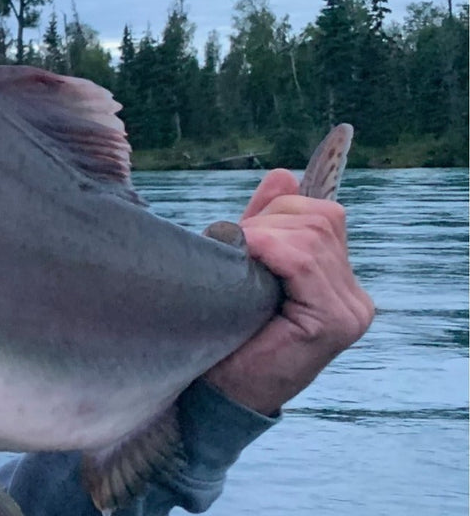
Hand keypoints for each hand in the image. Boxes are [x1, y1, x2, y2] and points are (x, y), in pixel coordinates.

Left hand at [203, 169, 375, 415]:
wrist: (216, 395)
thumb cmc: (227, 337)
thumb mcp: (248, 270)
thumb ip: (268, 225)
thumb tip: (284, 175)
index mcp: (338, 283)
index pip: (323, 216)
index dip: (277, 212)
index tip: (240, 233)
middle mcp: (354, 296)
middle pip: (321, 219)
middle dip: (268, 220)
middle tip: (232, 247)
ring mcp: (349, 310)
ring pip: (311, 236)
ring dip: (262, 236)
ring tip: (235, 261)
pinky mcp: (334, 322)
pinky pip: (302, 261)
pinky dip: (268, 250)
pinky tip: (244, 263)